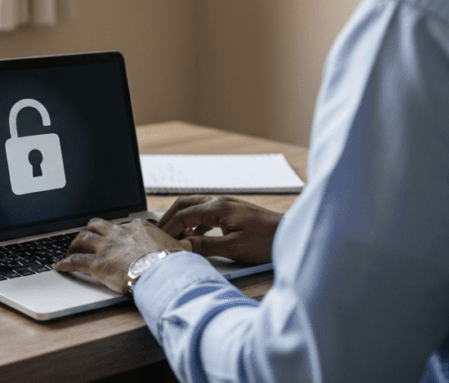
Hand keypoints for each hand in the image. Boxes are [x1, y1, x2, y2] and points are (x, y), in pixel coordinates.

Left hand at [52, 217, 188, 294]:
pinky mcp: (97, 264)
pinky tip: (59, 266)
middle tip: (86, 237)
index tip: (116, 236)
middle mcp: (120, 234)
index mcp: (139, 229)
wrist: (164, 273)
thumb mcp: (183, 250)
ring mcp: (107, 248)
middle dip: (90, 230)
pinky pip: (76, 261)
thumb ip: (182, 247)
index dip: (117, 231)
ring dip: (74, 244)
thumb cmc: (174, 264)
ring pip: (83, 239)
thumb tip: (193, 247)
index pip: (124, 225)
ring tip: (70, 249)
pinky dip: (65, 263)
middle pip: (98, 226)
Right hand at [158, 196, 282, 263]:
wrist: (290, 236)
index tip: (158, 242)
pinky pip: (205, 214)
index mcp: (217, 207)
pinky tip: (194, 238)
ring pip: (194, 207)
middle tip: (158, 235)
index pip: (183, 215)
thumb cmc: (266, 241)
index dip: (168, 228)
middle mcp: (220, 201)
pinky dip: (194, 224)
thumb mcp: (233, 247)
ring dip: (181, 220)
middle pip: (184, 204)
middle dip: (169, 219)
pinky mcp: (232, 213)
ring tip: (172, 237)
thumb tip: (179, 247)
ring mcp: (226, 205)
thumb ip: (204, 246)